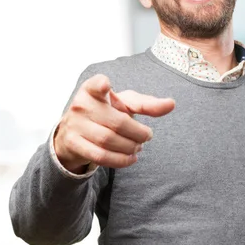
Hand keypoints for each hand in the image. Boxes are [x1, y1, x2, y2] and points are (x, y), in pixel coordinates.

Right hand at [54, 74, 174, 172]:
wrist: (77, 130)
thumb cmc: (106, 112)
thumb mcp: (125, 103)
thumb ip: (147, 104)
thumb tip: (172, 104)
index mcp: (92, 89)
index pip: (95, 84)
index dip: (100, 85)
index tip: (106, 85)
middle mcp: (80, 105)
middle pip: (117, 122)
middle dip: (138, 132)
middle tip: (147, 135)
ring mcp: (74, 125)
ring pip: (108, 140)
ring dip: (130, 147)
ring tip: (139, 146)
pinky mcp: (73, 144)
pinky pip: (100, 156)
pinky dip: (120, 160)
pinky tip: (131, 158)